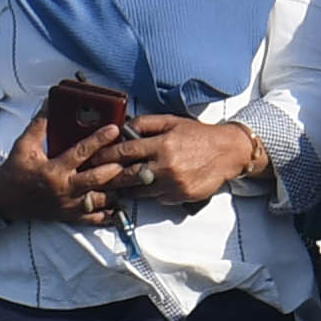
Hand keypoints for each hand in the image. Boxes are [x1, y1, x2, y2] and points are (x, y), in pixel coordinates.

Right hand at [0, 112, 131, 228]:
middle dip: (120, 170)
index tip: (115, 129)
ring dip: (120, 191)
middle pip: (98, 179)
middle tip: (138, 160)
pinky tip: (122, 206)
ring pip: (101, 200)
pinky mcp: (69, 217)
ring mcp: (69, 205)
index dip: (99, 140)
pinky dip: (109, 214)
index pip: (81, 152)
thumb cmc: (16, 171)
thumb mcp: (24, 145)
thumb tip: (51, 102)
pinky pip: (93, 219)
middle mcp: (64, 189)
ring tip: (136, 180)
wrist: (4, 201)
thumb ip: (40, 124)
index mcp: (54, 170)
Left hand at [104, 114, 268, 207]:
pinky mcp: (180, 196)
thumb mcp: (172, 122)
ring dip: (125, 189)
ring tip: (113, 187)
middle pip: (127, 175)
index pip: (124, 152)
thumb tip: (123, 128)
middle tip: (94, 178)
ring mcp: (173, 184)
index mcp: (162, 144)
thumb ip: (146, 124)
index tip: (92, 158)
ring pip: (139, 190)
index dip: (105, 156)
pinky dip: (148, 193)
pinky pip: (156, 198)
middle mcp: (166, 166)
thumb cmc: (198, 135)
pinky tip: (141, 190)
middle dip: (108, 177)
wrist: (228, 152)